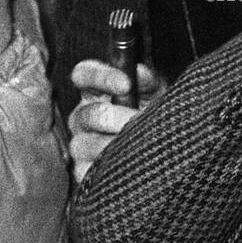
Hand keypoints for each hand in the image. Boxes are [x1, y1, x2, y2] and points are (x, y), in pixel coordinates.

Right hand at [67, 60, 164, 183]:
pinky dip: (110, 167)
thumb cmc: (152, 116)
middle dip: (119, 117)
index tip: (126, 84)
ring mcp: (80, 143)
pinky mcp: (82, 170)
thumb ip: (147, 80)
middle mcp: (82, 115)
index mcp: (94, 91)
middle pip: (90, 113)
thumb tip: (140, 72)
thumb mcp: (155, 94)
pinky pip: (88, 169)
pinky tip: (129, 164)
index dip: (101, 77)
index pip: (83, 74)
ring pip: (88, 143)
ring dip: (118, 145)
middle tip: (140, 121)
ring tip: (141, 146)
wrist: (161, 150)